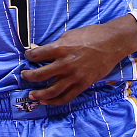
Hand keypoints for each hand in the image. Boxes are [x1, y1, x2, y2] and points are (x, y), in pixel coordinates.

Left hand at [21, 15, 136, 104]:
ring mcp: (75, 76)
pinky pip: (66, 97)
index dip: (29, 56)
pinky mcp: (83, 84)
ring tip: (31, 95)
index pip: (37, 55)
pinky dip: (55, 101)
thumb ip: (54, 44)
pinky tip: (47, 101)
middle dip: (28, 76)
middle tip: (24, 76)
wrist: (112, 42)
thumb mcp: (69, 34)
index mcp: (61, 48)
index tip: (27, 57)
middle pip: (40, 75)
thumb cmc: (91, 35)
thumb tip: (38, 50)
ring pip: (52, 90)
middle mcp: (66, 64)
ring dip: (39, 94)